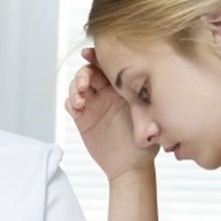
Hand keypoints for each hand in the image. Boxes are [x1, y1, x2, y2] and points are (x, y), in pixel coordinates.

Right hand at [65, 48, 158, 180]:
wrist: (132, 166)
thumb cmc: (145, 143)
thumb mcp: (148, 118)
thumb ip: (143, 100)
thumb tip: (146, 85)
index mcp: (123, 88)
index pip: (108, 66)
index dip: (96, 57)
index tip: (88, 54)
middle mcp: (107, 93)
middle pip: (89, 72)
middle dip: (83, 74)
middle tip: (84, 85)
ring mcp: (94, 105)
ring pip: (77, 86)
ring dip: (74, 88)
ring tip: (81, 101)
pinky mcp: (83, 118)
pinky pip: (71, 104)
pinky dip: (71, 103)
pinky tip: (77, 109)